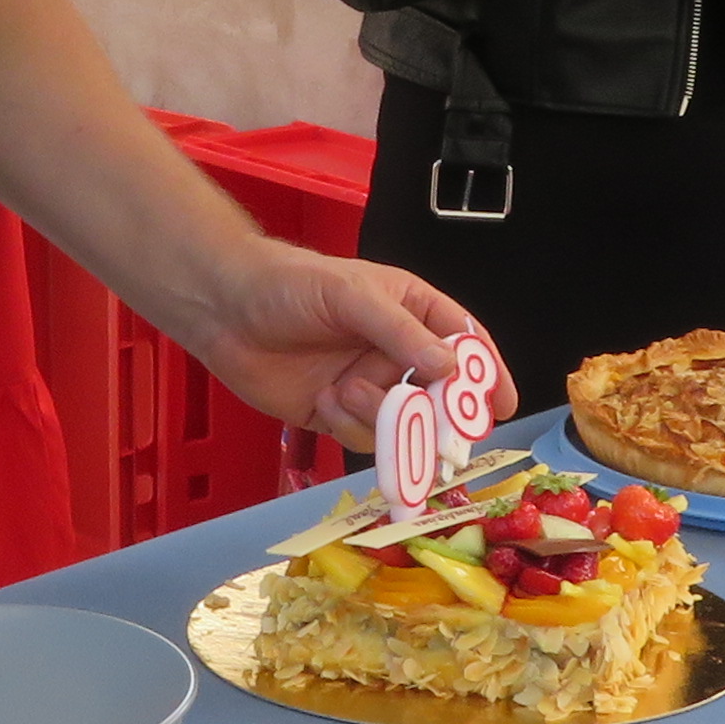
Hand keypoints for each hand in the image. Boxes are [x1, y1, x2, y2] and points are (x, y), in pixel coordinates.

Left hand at [181, 246, 505, 447]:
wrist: (223, 309)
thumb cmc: (289, 285)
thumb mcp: (352, 296)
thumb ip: (400, 331)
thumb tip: (450, 369)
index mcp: (410, 311)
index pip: (462, 344)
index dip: (485, 374)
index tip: (500, 405)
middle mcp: (394, 351)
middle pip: (439, 395)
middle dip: (438, 415)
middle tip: (436, 432)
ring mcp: (367, 385)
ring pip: (402, 424)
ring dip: (381, 417)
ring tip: (344, 391)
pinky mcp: (336, 414)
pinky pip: (363, 438)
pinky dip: (349, 426)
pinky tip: (324, 402)